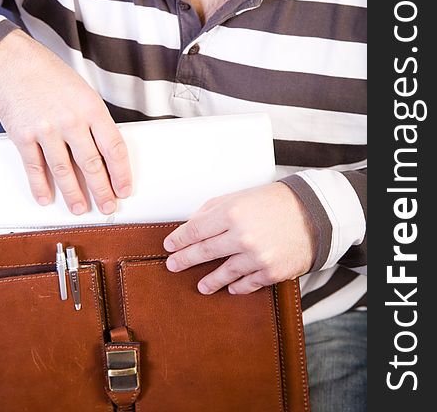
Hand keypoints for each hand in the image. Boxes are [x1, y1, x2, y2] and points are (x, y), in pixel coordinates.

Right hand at [0, 29, 131, 214]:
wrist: (15, 62)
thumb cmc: (51, 76)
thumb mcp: (85, 94)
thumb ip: (95, 123)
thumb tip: (105, 154)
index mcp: (92, 109)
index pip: (114, 148)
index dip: (121, 173)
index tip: (124, 188)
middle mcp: (71, 120)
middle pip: (92, 164)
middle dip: (102, 190)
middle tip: (107, 205)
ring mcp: (46, 130)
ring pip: (64, 171)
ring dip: (73, 194)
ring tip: (80, 207)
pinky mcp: (23, 136)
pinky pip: (35, 167)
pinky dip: (40, 186)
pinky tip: (46, 197)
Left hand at [163, 183, 316, 294]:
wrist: (315, 213)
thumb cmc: (276, 201)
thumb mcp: (241, 196)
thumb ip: (214, 209)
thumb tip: (193, 225)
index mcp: (232, 213)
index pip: (195, 230)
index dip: (179, 239)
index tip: (170, 245)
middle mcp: (242, 236)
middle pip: (204, 252)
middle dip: (184, 260)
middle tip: (172, 265)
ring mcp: (256, 257)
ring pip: (224, 273)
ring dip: (209, 281)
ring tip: (201, 286)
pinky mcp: (271, 272)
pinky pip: (247, 284)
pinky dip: (237, 287)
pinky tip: (231, 288)